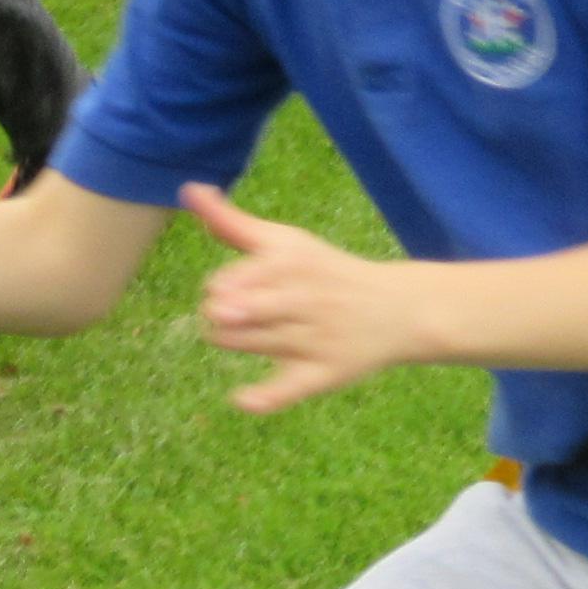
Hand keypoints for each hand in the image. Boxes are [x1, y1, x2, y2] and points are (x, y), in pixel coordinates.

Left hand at [181, 182, 419, 412]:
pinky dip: (262, 397)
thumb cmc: (327, 272)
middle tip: (232, 315)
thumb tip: (189, 190)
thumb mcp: (286, 242)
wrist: (398, 310)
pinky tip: (242, 398)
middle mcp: (305, 298)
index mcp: (292, 263)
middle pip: (233, 312)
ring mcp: (316, 338)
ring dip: (231, 341)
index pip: (227, 280)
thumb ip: (233, 222)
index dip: (219, 288)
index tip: (232, 290)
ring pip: (250, 344)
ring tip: (244, 333)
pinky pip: (287, 390)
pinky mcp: (324, 374)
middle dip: (220, 315)